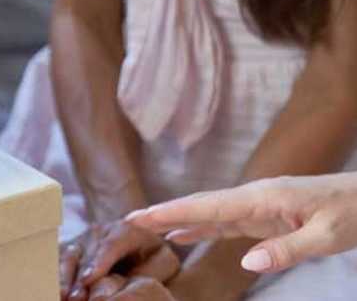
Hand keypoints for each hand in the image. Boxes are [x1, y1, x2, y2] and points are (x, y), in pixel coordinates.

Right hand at [60, 221, 178, 299]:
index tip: (88, 279)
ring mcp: (82, 238)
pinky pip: (57, 261)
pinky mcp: (70, 249)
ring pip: (68, 256)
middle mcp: (100, 231)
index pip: (110, 244)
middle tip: (75, 297)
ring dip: (64, 278)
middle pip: (84, 252)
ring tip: (62, 295)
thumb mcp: (163, 262)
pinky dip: (57, 277)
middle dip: (78, 276)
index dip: (98, 261)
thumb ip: (152, 270)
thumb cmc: (153, 259)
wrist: (140, 250)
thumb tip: (131, 282)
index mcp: (126, 230)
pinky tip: (57, 292)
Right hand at [125, 173, 356, 273]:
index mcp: (262, 198)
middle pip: (200, 205)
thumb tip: (246, 263)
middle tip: (129, 221)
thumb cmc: (353, 212)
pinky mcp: (265, 215)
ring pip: (209, 212)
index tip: (140, 215)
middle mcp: (253, 198)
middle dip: (164, 212)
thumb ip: (287, 249)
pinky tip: (182, 235)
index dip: (172, 211)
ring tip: (145, 227)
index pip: (208, 206)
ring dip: (178, 219)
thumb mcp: (328, 236)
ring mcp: (257, 205)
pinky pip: (225, 221)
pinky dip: (201, 227)